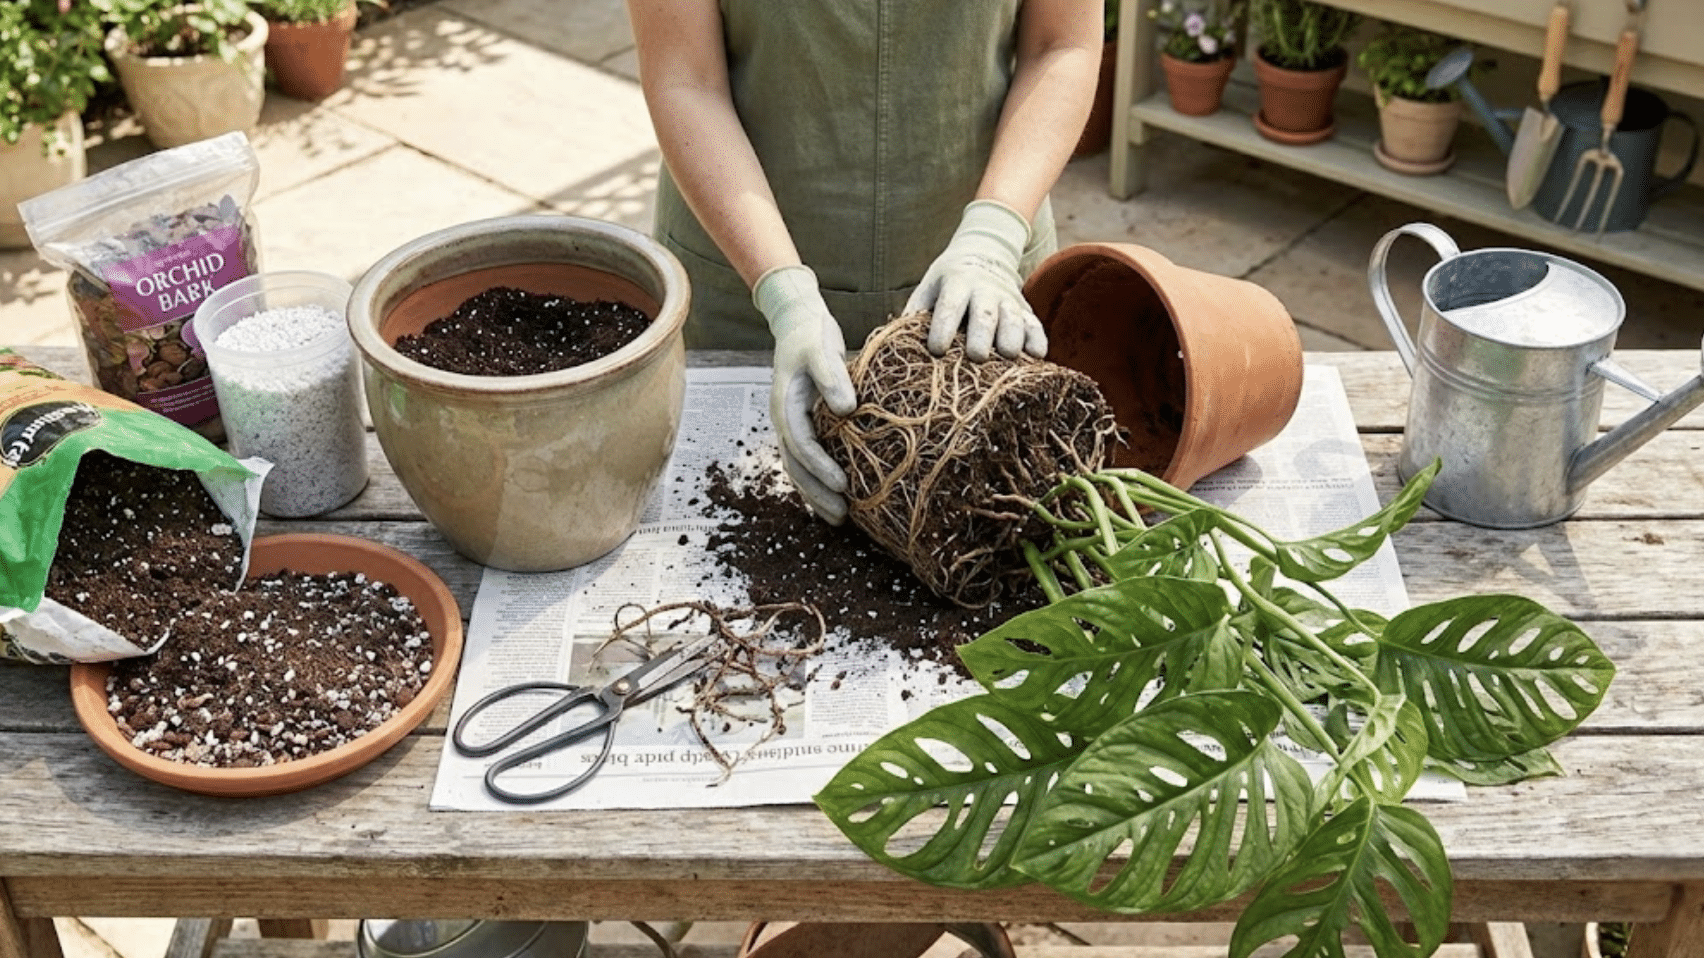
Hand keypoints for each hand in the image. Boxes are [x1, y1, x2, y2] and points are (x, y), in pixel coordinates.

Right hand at [754, 265, 857, 523]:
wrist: (797, 323)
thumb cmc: (811, 334)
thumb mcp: (822, 348)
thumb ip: (832, 376)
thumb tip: (847, 409)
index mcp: (785, 404)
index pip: (801, 443)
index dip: (820, 467)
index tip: (842, 485)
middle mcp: (784, 419)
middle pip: (796, 465)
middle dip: (816, 492)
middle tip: (842, 515)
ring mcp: (791, 424)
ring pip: (799, 467)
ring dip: (816, 493)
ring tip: (841, 518)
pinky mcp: (803, 425)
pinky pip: (807, 459)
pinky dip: (818, 480)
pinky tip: (837, 497)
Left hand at [904, 199, 1047, 361]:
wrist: (984, 253)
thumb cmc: (947, 282)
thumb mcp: (928, 288)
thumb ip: (914, 313)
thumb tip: (892, 346)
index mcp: (956, 283)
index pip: (949, 305)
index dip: (943, 327)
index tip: (937, 350)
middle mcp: (984, 290)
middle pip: (984, 314)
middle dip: (981, 335)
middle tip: (977, 357)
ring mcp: (1008, 299)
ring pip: (1013, 318)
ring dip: (1012, 337)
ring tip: (1008, 356)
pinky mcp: (1025, 310)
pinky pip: (1035, 325)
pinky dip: (1037, 340)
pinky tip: (1037, 356)